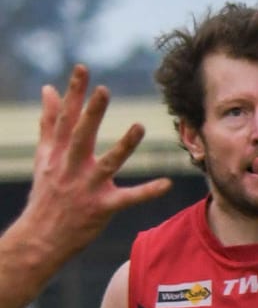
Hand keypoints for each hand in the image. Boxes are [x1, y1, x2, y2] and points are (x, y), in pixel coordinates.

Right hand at [13, 69, 169, 276]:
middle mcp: (70, 168)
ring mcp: (86, 188)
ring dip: (123, 146)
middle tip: (104, 90)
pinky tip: (167, 184)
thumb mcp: (44, 156)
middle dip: (91, 114)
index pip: (65, 118)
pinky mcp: (101, 208)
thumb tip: (49, 89)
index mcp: (57, 153)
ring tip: (139, 126)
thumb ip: (49, 122)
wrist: (40, 238)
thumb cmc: (46, 193)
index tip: (83, 68)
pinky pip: (127, 199)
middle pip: (81, 136)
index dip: (74, 93)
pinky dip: (147, 192)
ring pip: (107, 164)